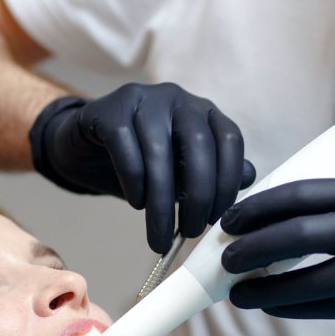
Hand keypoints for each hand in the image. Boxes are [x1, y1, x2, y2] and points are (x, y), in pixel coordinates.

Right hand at [30, 83, 255, 252]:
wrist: (87, 149)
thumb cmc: (143, 164)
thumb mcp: (182, 173)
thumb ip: (214, 173)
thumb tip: (247, 177)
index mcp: (203, 113)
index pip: (229, 140)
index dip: (228, 182)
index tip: (217, 220)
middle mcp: (178, 99)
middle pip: (197, 145)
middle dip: (198, 195)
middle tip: (190, 233)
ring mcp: (143, 99)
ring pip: (159, 151)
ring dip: (162, 201)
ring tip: (160, 236)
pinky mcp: (109, 109)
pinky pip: (125, 146)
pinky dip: (133, 181)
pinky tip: (136, 204)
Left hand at [221, 178, 334, 332]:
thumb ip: (334, 213)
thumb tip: (272, 228)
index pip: (300, 193)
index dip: (258, 208)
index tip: (230, 222)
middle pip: (298, 234)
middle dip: (252, 248)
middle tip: (227, 259)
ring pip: (310, 280)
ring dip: (266, 288)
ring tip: (239, 293)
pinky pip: (328, 306)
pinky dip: (293, 307)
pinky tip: (272, 305)